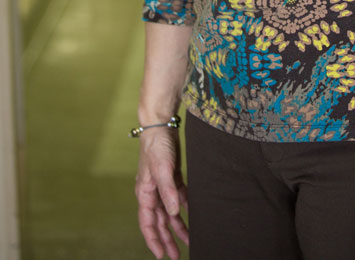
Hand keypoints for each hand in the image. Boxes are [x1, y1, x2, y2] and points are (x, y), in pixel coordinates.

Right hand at [135, 128, 188, 259]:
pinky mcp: (172, 177)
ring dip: (178, 227)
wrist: (161, 124)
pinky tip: (194, 215)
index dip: (154, 240)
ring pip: (170, 212)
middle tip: (176, 256)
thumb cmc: (157, 145)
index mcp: (145, 193)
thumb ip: (167, 191)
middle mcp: (152, 192)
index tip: (161, 255)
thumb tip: (173, 212)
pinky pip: (178, 197)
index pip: (148, 223)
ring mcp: (162, 185)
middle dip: (167, 239)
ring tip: (189, 241)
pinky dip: (184, 208)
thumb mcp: (161, 168)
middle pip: (160, 222)